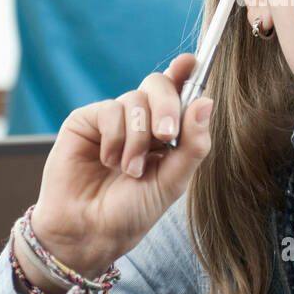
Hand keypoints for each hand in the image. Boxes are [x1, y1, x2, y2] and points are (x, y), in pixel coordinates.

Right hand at [29, 53, 212, 275]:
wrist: (89, 231)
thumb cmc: (132, 211)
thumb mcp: (171, 182)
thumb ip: (193, 145)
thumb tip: (207, 102)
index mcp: (166, 132)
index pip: (179, 91)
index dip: (185, 72)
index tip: (191, 63)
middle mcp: (140, 120)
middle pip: (158, 85)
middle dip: (167, 106)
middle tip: (166, 135)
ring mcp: (113, 119)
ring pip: (135, 98)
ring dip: (137, 137)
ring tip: (129, 169)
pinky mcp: (86, 121)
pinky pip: (110, 110)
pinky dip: (115, 137)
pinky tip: (108, 162)